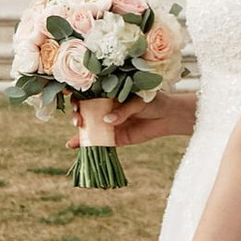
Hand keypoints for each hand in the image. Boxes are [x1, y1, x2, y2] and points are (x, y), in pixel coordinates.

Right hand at [78, 93, 194, 146]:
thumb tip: (107, 121)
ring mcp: (108, 124)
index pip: (87, 94)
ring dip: (78, 132)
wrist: (167, 116)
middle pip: (84, 111)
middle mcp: (104, 108)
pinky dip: (85, 144)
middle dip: (77, 116)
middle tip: (79, 121)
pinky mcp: (114, 138)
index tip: (76, 103)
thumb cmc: (152, 101)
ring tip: (75, 137)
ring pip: (88, 128)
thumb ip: (123, 110)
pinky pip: (98, 141)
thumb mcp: (138, 101)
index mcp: (108, 94)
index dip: (78, 98)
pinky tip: (73, 146)